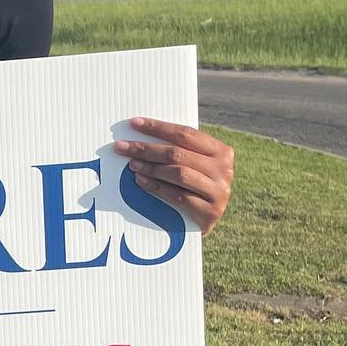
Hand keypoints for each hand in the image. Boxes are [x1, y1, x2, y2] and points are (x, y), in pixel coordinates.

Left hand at [114, 118, 233, 235]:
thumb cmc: (191, 185)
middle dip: (146, 149)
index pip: (186, 134)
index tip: (134, 123)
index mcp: (221, 151)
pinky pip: (178, 196)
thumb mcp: (190, 164)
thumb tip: (139, 133)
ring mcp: (219, 192)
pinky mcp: (210, 212)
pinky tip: (140, 181)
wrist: (201, 222)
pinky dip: (156, 187)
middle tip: (122, 147)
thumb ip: (177, 150)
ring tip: (131, 165)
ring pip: (179, 173)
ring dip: (150, 168)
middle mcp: (224, 170)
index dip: (158, 127)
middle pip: (178, 154)